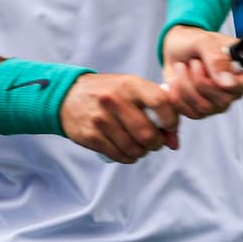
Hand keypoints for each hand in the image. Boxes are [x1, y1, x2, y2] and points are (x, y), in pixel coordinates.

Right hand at [59, 72, 179, 163]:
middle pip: (147, 133)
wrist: (68, 95)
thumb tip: (174, 142)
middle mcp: (114, 100)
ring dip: (142, 152)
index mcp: (129, 84)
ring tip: (139, 146)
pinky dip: (128, 157)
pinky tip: (126, 150)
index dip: (171, 119)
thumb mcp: (131, 89)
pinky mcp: (91, 135)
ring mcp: (100, 119)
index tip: (170, 127)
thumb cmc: (108, 92)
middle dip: (156, 143)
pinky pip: (118, 155)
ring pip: (134, 148)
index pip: (160, 102)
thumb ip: (155, 108)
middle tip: (154, 142)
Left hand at [161, 25, 242, 120]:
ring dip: (186, 86)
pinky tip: (174, 81)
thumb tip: (229, 84)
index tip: (221, 74)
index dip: (240, 83)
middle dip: (200, 81)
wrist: (175, 49)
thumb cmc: (194, 41)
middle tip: (193, 63)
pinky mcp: (202, 109)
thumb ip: (217, 60)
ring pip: (205, 107)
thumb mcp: (204, 42)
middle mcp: (235, 87)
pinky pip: (191, 113)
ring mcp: (219, 101)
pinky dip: (178, 96)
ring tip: (181, 67)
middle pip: (224, 99)